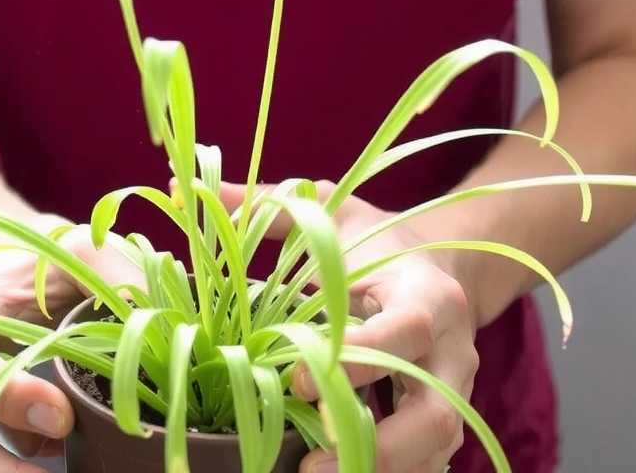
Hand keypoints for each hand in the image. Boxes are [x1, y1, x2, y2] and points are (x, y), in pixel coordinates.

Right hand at [0, 215, 143, 471]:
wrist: (4, 267)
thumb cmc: (40, 256)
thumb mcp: (77, 247)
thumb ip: (113, 272)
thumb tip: (158, 316)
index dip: (7, 398)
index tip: (63, 416)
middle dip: (1, 472)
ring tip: (74, 470)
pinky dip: (21, 471)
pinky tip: (69, 456)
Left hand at [221, 182, 477, 472]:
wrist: (437, 262)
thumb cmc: (372, 238)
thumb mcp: (328, 211)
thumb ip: (266, 204)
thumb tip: (183, 191)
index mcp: (426, 291)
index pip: (410, 329)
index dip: (359, 360)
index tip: (298, 381)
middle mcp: (452, 347)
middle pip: (436, 413)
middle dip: (381, 448)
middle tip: (309, 463)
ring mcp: (452, 388)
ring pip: (437, 446)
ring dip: (381, 469)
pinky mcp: (443, 413)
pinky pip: (431, 458)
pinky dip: (389, 470)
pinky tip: (339, 468)